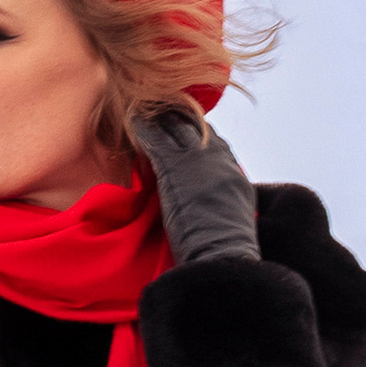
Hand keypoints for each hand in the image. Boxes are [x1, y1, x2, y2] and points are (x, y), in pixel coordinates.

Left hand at [133, 106, 257, 263]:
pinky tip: (131, 121)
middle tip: (159, 113)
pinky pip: (155, 140)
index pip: (214, 143)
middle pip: (197, 128)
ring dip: (160, 119)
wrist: (223, 256)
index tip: (183, 131)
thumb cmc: (226, 252)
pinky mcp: (174, 167)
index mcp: (234, 173)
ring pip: (176, 127)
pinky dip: (143, 129)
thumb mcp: (233, 220)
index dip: (196, 135)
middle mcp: (219, 159)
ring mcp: (197, 160)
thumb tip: (214, 205)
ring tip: (144, 111)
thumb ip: (224, 202)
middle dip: (178, 120)